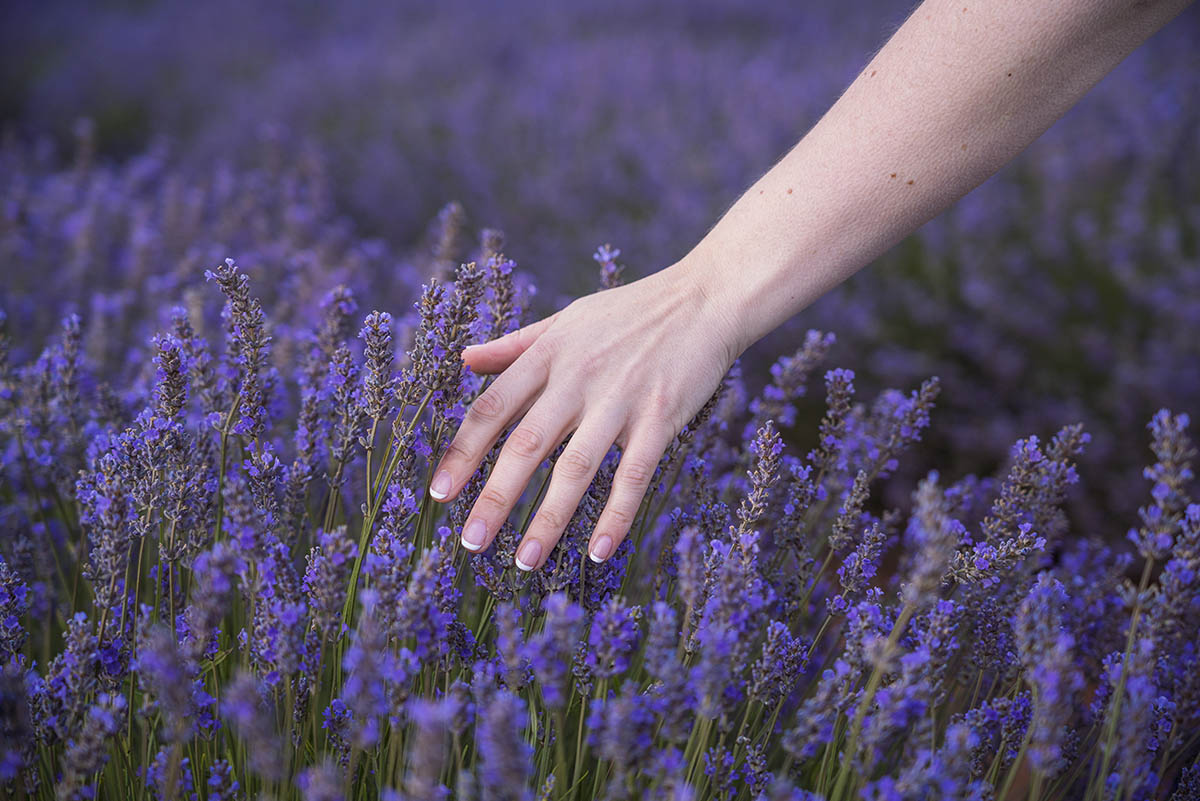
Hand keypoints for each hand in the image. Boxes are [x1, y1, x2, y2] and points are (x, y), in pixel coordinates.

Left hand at [427, 261, 742, 568]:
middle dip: (494, 497)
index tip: (440, 493)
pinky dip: (615, 515)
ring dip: (548, 519)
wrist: (705, 298)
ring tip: (524, 561)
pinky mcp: (661, 417)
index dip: (462, 453)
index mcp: (548, 354)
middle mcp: (577, 377)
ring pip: (575, 468)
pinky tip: (599, 552)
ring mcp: (620, 399)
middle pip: (525, 444)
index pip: (492, 409)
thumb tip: (464, 359)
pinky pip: (634, 475)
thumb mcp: (567, 318)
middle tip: (470, 542)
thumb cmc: (632, 310)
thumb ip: (516, 344)